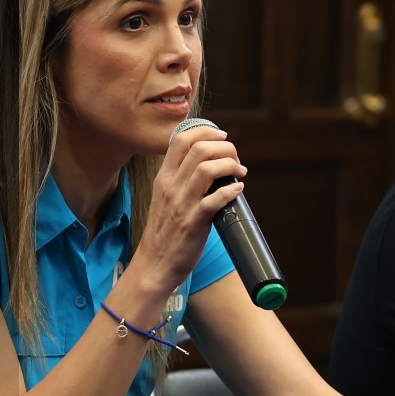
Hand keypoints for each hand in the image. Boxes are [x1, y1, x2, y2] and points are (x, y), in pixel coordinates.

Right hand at [126, 125, 245, 294]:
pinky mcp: (193, 223)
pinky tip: (238, 190)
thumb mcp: (165, 198)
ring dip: (230, 165)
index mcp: (163, 178)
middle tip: (235, 158)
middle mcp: (170, 187)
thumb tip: (208, 164)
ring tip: (240, 171)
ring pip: (207, 169)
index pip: (181, 139)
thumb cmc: (165, 232)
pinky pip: (215, 199)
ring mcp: (181, 204)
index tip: (222, 137)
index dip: (206, 132)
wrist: (155, 264)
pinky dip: (231, 190)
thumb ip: (181, 180)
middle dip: (224, 147)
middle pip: (199, 149)